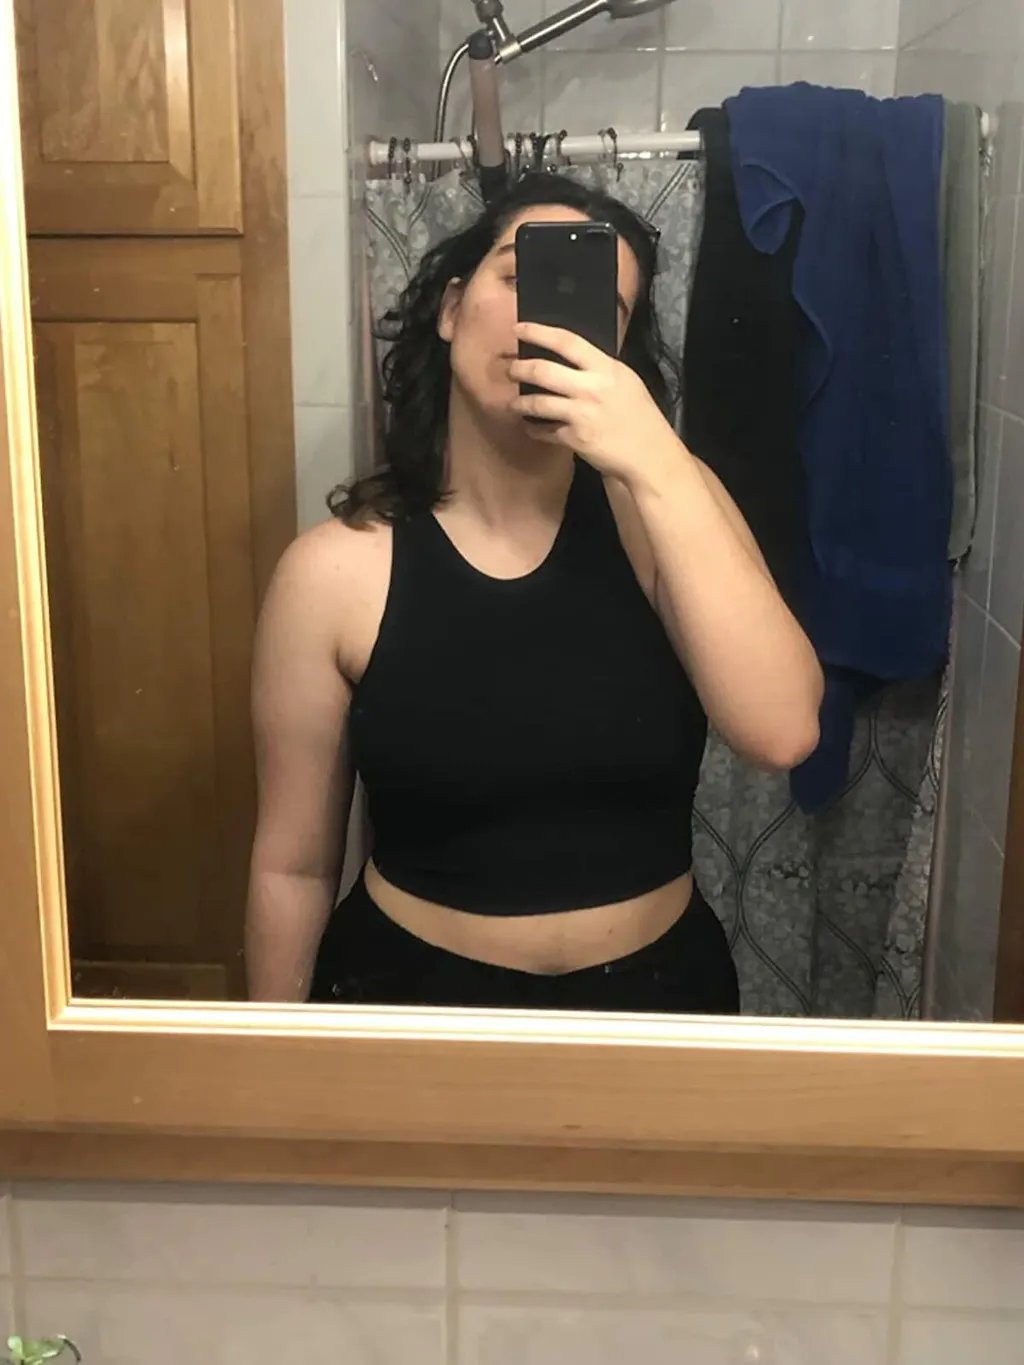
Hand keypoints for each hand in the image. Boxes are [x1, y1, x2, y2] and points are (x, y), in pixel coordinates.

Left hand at [509, 322, 680, 487]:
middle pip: (543, 370)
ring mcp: (581, 414)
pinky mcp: (575, 439)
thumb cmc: (641, 417)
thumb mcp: (626, 381)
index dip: (539, 332)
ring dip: (519, 403)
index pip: (567, 341)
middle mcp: (592, 388)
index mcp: (606, 369)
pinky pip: (544, 431)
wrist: (650, 454)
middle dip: (519, 368)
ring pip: (537, 403)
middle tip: (511, 369)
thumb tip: (571, 358)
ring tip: (513, 403)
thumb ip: (600, 369)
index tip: (519, 328)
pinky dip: (534, 429)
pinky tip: (530, 427)